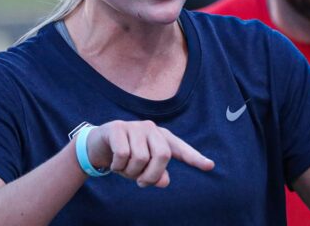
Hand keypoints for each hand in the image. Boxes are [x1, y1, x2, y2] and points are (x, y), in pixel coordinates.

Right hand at [85, 120, 214, 186]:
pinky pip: (123, 154)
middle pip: (162, 155)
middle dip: (151, 175)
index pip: (181, 149)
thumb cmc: (127, 157)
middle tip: (141, 183)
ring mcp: (135, 126)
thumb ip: (156, 174)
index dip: (195, 158)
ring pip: (140, 158)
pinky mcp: (118, 128)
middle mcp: (152, 129)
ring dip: (130, 172)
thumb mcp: (142, 169)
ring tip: (124, 169)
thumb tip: (164, 182)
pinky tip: (114, 164)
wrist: (98, 145)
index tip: (210, 166)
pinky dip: (118, 166)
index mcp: (162, 138)